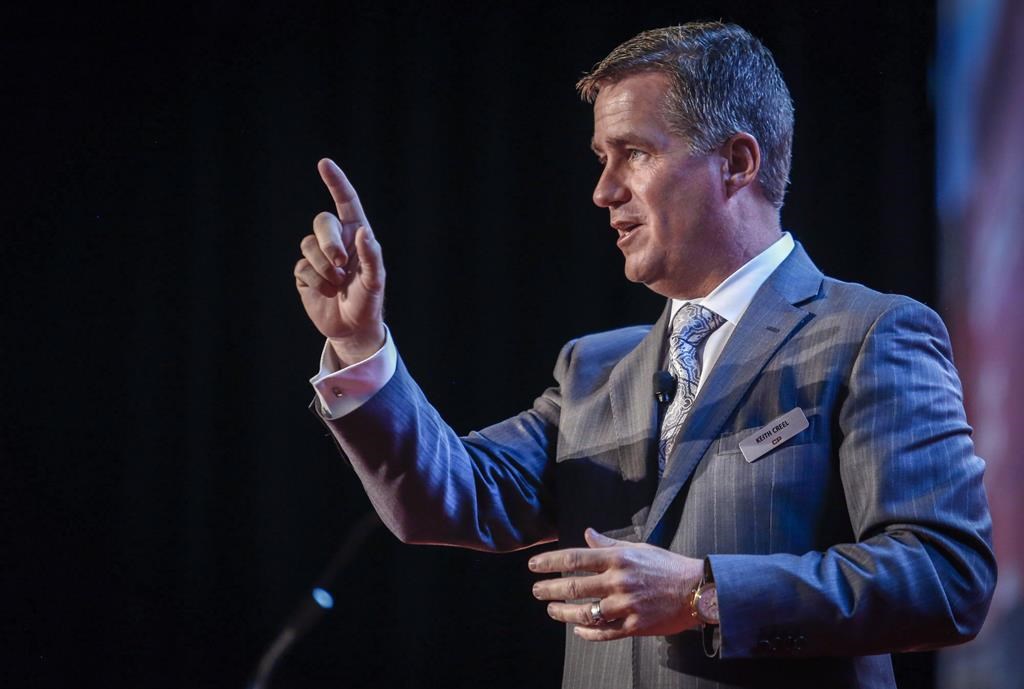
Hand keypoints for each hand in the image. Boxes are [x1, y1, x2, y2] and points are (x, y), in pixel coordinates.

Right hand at [294, 158, 385, 364]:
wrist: (352, 328)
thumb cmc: (369, 301)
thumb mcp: (376, 281)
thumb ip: (372, 256)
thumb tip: (362, 232)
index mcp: (356, 235)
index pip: (345, 202)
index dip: (335, 182)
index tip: (325, 164)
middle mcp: (336, 241)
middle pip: (321, 222)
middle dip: (328, 242)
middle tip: (341, 262)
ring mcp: (318, 257)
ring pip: (308, 245)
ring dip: (324, 268)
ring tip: (338, 284)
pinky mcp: (305, 273)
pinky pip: (302, 267)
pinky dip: (316, 281)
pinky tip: (328, 293)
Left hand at [529, 528, 703, 640]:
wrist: (697, 590)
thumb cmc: (667, 565)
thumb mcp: (638, 548)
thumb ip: (609, 545)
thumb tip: (586, 533)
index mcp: (618, 559)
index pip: (575, 559)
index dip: (550, 562)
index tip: (533, 565)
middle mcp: (619, 582)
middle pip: (574, 587)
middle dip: (550, 589)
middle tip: (535, 591)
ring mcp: (626, 606)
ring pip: (585, 613)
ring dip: (563, 613)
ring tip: (551, 610)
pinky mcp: (635, 626)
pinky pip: (604, 633)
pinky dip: (587, 633)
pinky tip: (577, 631)